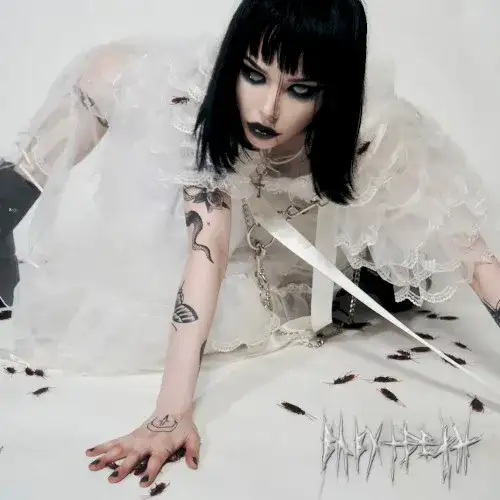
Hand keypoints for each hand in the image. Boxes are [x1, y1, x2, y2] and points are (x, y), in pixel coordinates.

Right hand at [85, 411, 199, 486]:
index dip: (150, 471)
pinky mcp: (131, 436)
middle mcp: (147, 443)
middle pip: (133, 456)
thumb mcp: (192, 437)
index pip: (155, 460)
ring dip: (106, 457)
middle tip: (112, 479)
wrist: (173, 408)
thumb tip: (194, 466)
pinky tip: (89, 452)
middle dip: (124, 468)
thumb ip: (192, 451)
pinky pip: (115, 441)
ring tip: (92, 466)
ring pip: (119, 448)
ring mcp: (137, 439)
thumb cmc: (182, 426)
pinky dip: (102, 446)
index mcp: (162, 445)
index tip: (143, 482)